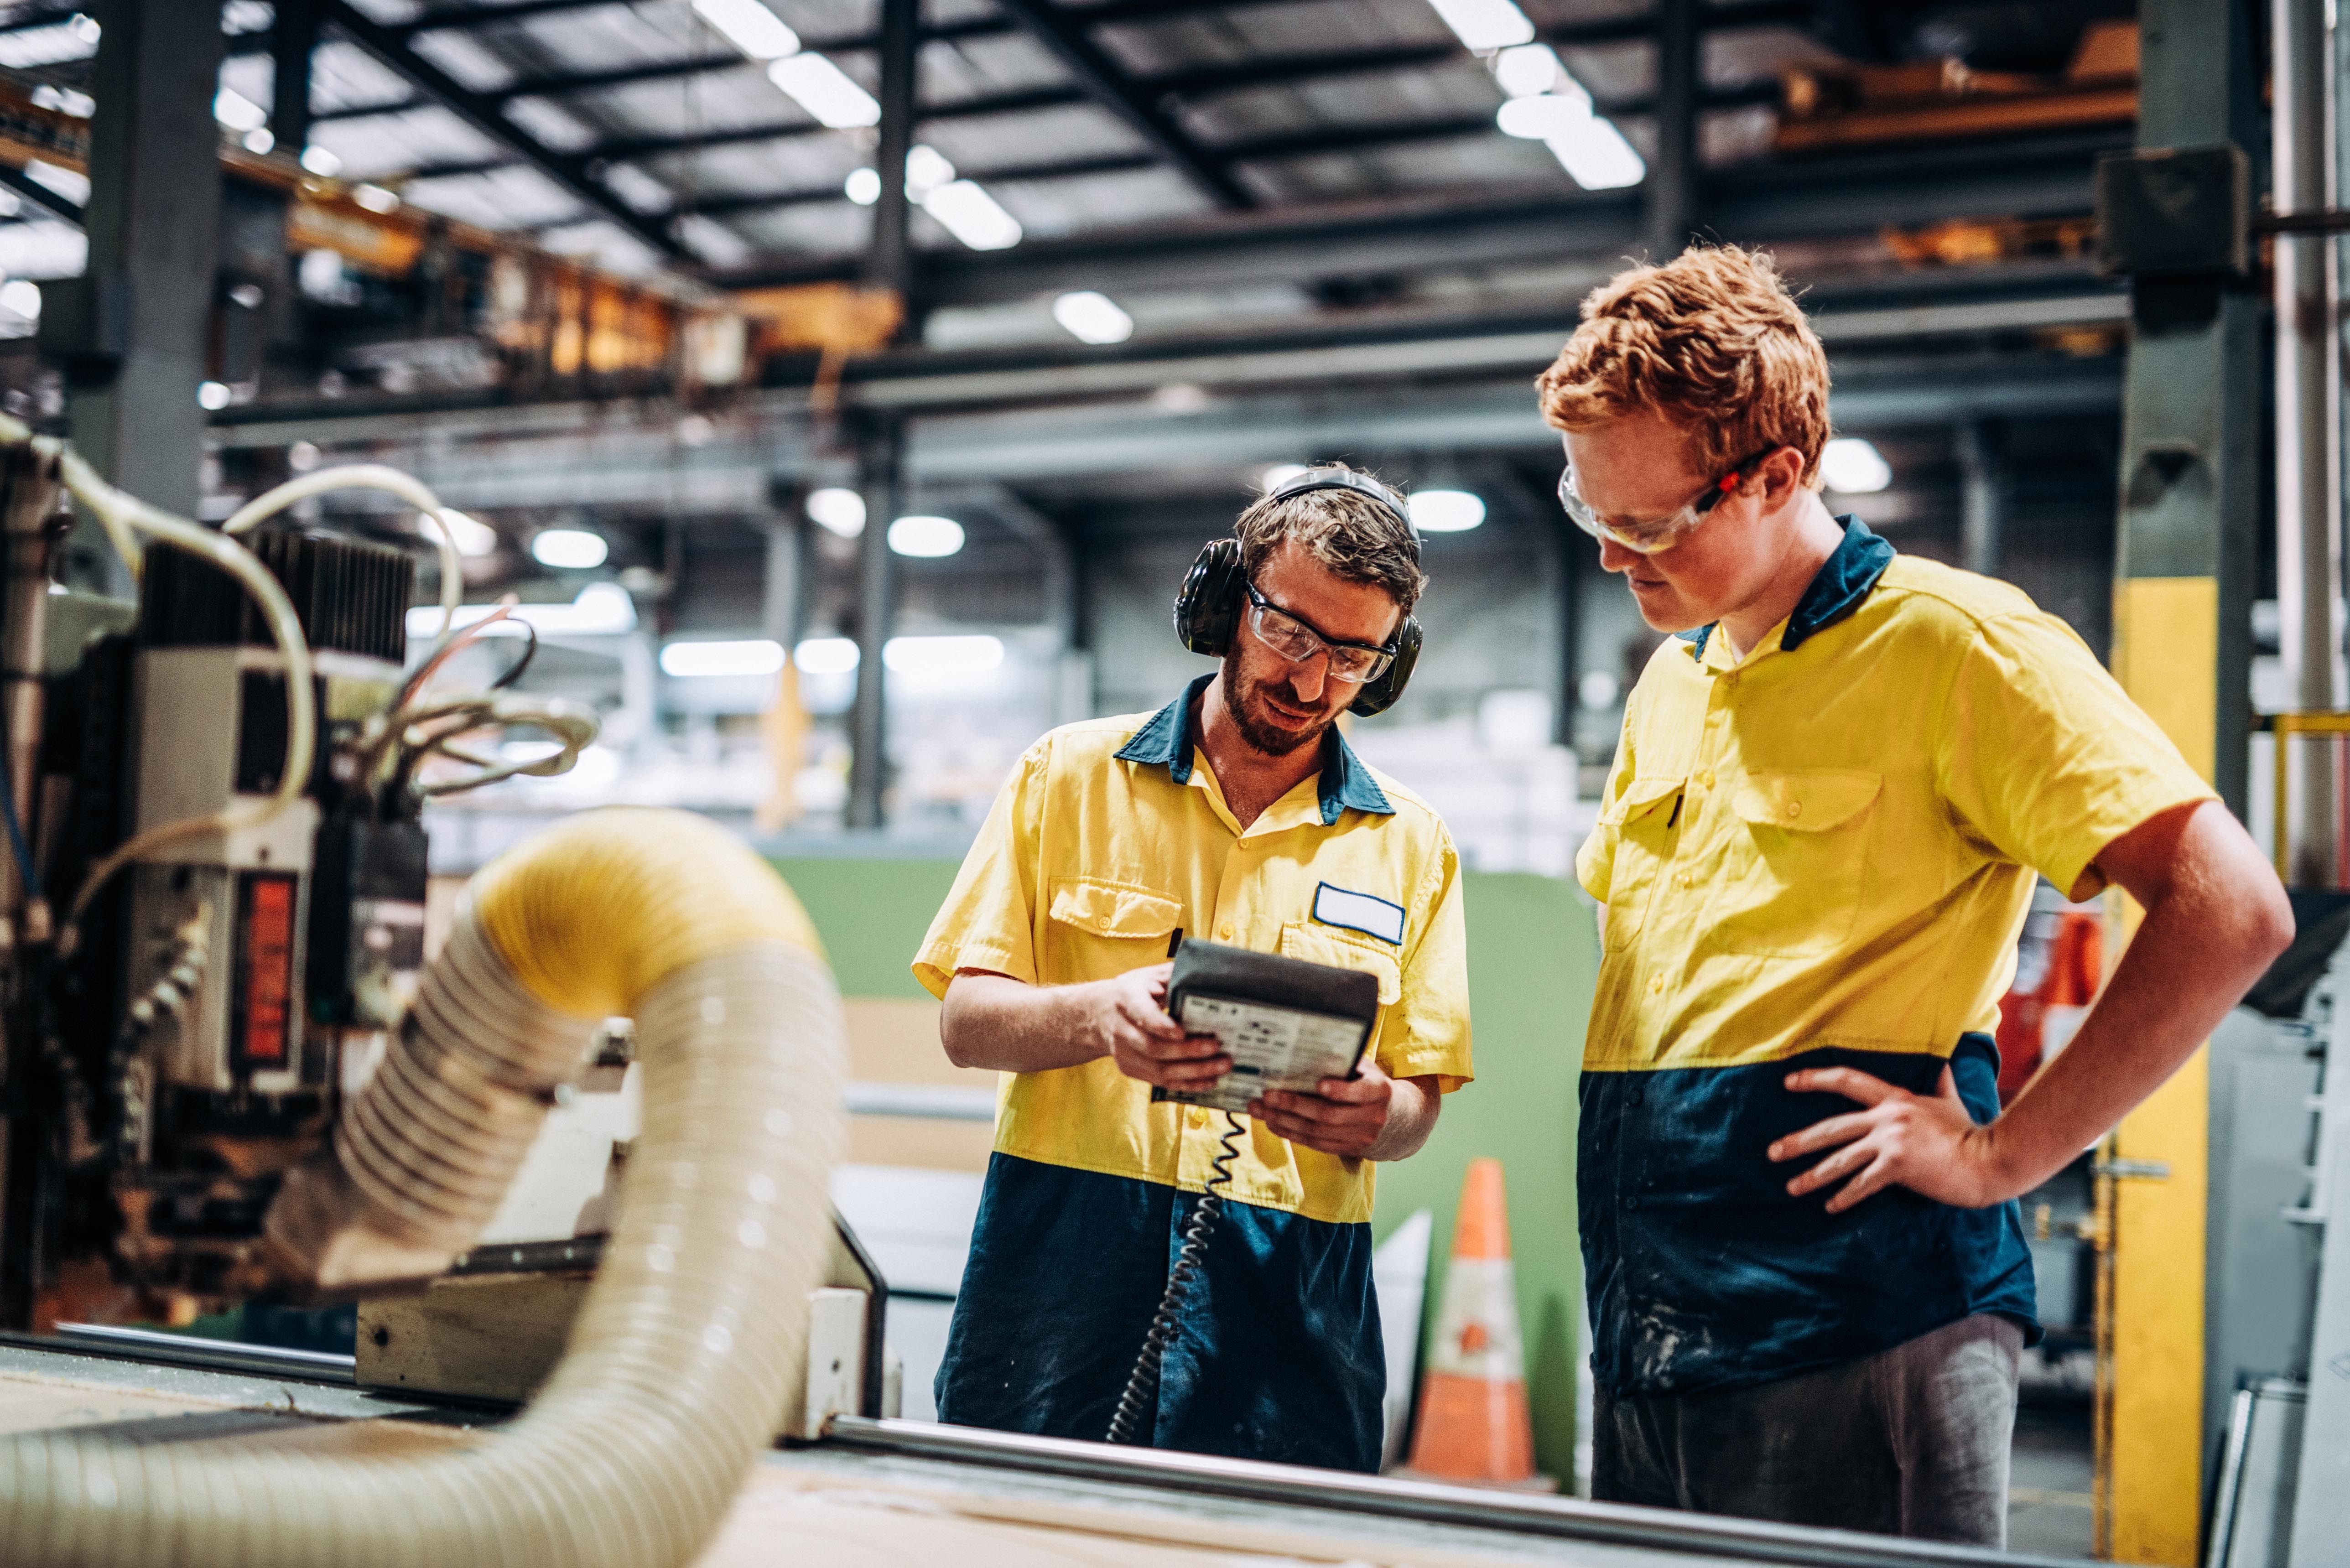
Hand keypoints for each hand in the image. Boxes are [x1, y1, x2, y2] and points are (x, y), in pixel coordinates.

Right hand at [1083, 962, 1230, 1091]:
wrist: (1100, 1014)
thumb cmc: (1134, 992)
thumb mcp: (1149, 976)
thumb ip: (1173, 975)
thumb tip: (1205, 973)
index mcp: (1126, 998)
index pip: (1141, 1014)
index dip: (1160, 1025)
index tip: (1182, 1031)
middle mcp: (1121, 1028)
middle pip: (1153, 1047)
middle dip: (1187, 1051)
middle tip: (1216, 1047)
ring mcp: (1124, 1053)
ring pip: (1159, 1069)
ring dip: (1193, 1071)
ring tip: (1221, 1066)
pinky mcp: (1131, 1069)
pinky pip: (1160, 1081)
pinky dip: (1187, 1084)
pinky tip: (1209, 1080)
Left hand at [1251, 1057, 1394, 1158]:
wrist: (1395, 1118)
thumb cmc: (1369, 1083)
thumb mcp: (1366, 1069)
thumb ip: (1345, 1062)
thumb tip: (1306, 1049)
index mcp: (1380, 1091)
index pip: (1360, 1092)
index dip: (1340, 1090)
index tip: (1317, 1084)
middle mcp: (1372, 1117)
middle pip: (1329, 1115)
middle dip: (1295, 1105)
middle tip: (1268, 1095)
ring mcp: (1360, 1137)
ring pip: (1317, 1132)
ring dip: (1285, 1121)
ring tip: (1260, 1110)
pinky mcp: (1347, 1149)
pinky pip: (1315, 1143)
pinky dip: (1291, 1133)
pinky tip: (1273, 1123)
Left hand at [1766, 1065, 2001, 1212]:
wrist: (1990, 1158)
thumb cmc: (1971, 1133)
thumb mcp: (1952, 1102)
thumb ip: (1942, 1083)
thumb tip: (1946, 1062)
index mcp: (1895, 1100)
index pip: (1848, 1081)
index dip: (1816, 1079)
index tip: (1788, 1082)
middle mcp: (1886, 1118)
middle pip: (1831, 1127)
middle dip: (1799, 1141)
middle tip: (1773, 1151)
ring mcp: (1890, 1142)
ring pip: (1840, 1159)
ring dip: (1812, 1175)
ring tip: (1790, 1186)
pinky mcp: (1898, 1167)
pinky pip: (1862, 1184)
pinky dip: (1845, 1197)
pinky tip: (1830, 1207)